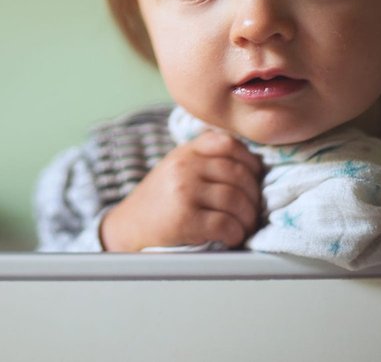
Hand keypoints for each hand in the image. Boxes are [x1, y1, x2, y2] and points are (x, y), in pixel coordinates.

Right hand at [100, 130, 263, 250]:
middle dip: (253, 196)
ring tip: (244, 227)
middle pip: (238, 174)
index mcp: (185, 152)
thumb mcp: (174, 169)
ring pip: (236, 199)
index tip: (255, 179)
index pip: (228, 144)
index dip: (250, 162)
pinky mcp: (185, 220)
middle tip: (253, 211)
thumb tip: (251, 167)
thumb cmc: (157, 203)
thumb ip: (203, 160)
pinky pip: (225, 224)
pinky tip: (231, 238)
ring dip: (247, 218)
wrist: (126, 229)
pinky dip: (236, 233)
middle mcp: (184, 167)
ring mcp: (184, 192)